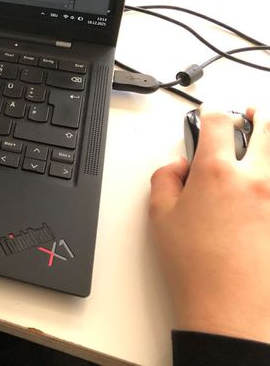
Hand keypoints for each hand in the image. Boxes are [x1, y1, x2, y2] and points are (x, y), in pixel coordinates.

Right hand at [149, 105, 269, 342]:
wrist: (231, 309)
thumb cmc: (195, 266)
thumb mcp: (159, 216)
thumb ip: (165, 178)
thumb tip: (179, 167)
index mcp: (216, 172)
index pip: (217, 121)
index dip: (210, 111)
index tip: (208, 113)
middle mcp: (254, 178)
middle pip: (265, 127)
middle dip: (256, 114)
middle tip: (251, 112)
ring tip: (264, 136)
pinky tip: (265, 180)